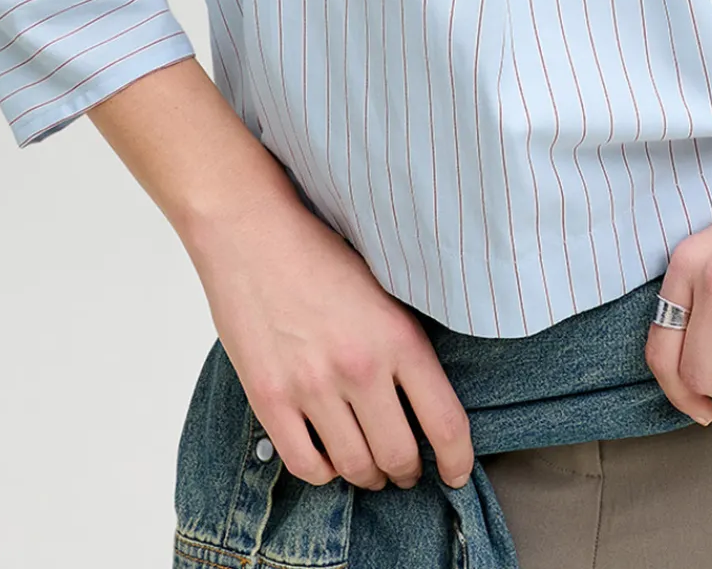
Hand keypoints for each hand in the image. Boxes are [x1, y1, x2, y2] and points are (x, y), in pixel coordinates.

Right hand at [183, 191, 474, 493]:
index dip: (458, 460)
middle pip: (399, 456)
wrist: (253, 235)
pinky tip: (329, 459)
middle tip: (408, 470)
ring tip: (371, 468)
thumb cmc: (321, 255)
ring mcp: (312, 388)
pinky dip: (324, 473)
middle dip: (409, 472)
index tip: (457, 473)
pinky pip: (306, 465)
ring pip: (355, 467)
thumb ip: (404, 345)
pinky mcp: (270, 400)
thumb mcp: (385, 292)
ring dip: (368, 476)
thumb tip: (427, 401)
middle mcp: (360, 369)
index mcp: (399, 338)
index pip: (446, 423)